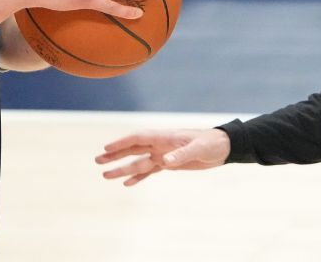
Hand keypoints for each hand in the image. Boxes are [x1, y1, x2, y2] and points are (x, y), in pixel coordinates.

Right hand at [95, 128, 229, 185]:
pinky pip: (150, 171)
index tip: (106, 148)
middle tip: (97, 161)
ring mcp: (163, 155)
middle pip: (133, 149)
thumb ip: (181, 154)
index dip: (121, 143)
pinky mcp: (169, 164)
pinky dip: (138, 177)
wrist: (222, 148)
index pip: (138, 138)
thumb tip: (166, 161)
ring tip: (106, 175)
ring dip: (123, 168)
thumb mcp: (198, 148)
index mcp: (164, 137)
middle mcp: (160, 145)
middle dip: (115, 155)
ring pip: (138, 162)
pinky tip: (127, 184)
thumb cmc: (210, 143)